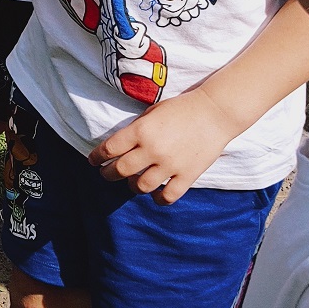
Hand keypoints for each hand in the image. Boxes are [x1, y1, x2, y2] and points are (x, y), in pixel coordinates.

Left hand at [87, 84, 238, 201]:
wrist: (215, 111)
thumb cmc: (181, 108)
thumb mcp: (152, 113)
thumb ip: (135, 130)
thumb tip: (118, 147)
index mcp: (141, 130)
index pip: (109, 149)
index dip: (97, 157)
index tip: (93, 161)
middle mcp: (152, 149)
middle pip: (120, 170)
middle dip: (108, 174)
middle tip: (107, 173)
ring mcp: (170, 164)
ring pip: (141, 187)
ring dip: (132, 186)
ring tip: (133, 182)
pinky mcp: (188, 175)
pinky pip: (168, 196)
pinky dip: (159, 199)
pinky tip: (156, 194)